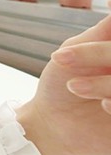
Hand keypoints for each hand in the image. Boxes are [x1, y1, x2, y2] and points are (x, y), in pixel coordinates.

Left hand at [16, 14, 110, 154]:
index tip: (93, 35)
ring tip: (75, 87)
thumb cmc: (60, 84)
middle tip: (64, 60)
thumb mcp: (76, 49)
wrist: (50, 124)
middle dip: (99, 55)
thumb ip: (103, 30)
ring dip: (103, 83)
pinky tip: (102, 106)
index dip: (105, 42)